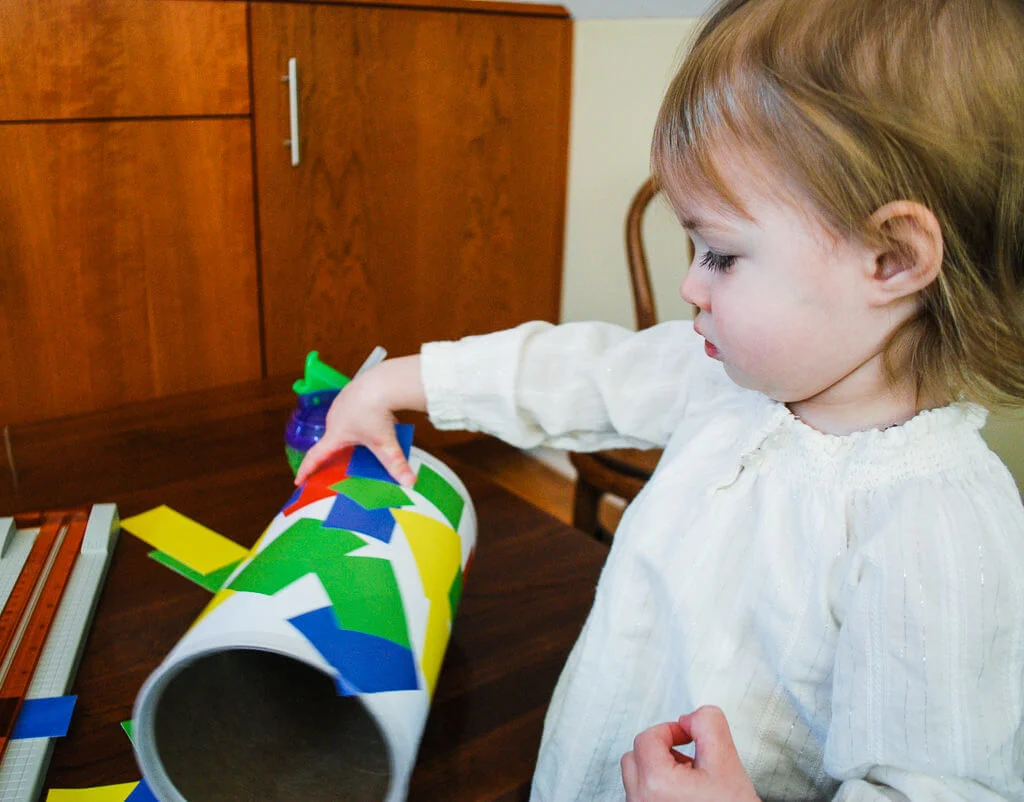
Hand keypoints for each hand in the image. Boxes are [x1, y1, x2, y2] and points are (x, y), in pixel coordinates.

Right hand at [294, 355, 426, 486]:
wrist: (382, 381)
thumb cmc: (377, 413)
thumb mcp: (385, 443)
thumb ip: (396, 464)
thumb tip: (410, 483)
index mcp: (335, 434)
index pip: (316, 457)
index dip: (307, 470)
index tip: (298, 480)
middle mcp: (333, 418)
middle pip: (331, 440)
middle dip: (334, 452)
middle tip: (338, 463)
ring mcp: (340, 403)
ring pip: (341, 424)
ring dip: (347, 434)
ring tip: (360, 442)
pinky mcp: (350, 392)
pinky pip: (350, 410)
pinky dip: (357, 418)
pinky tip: (372, 419)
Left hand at [621, 706, 758, 801]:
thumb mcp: (727, 763)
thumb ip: (708, 725)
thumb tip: (690, 716)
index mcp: (655, 783)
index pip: (648, 737)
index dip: (671, 729)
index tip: (691, 736)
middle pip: (634, 757)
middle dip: (661, 750)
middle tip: (690, 759)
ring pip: (637, 780)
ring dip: (659, 771)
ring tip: (692, 783)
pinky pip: (642, 799)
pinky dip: (658, 791)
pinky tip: (686, 799)